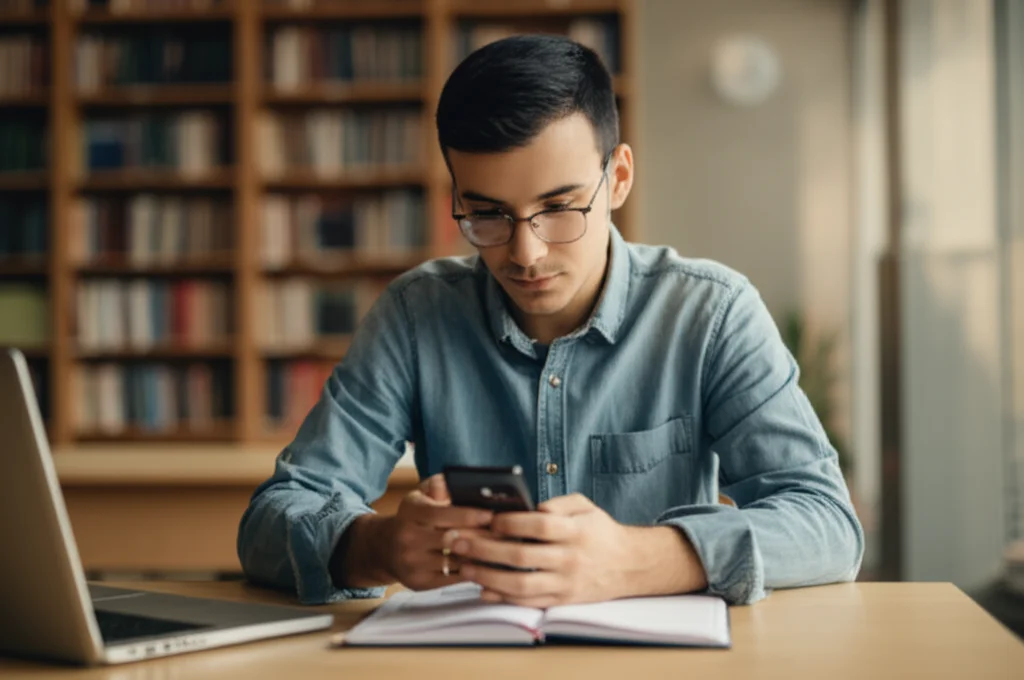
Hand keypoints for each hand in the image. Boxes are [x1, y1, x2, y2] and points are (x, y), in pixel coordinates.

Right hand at [381, 474, 493, 590]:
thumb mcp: (419, 496)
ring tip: (501, 550)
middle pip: (450, 539)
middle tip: (505, 534)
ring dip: (481, 556)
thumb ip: (437, 486)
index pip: (441, 514)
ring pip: (454, 561)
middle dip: (481, 536)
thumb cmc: (412, 518)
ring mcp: (413, 563)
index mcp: (410, 513)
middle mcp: (408, 539)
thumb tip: (455, 481)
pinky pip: (452, 579)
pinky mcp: (419, 583)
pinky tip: (487, 565)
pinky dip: (472, 572)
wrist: (383, 549)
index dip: (468, 515)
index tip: (491, 515)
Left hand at [450, 493, 706, 607]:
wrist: (629, 565)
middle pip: (522, 556)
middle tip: (460, 542)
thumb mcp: (585, 506)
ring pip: (520, 585)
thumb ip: (557, 503)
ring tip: (465, 567)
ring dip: (488, 576)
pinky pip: (527, 602)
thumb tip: (528, 507)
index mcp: (576, 530)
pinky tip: (482, 588)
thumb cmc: (599, 531)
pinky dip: (502, 597)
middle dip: (486, 549)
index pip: (539, 525)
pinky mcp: (562, 600)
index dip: (511, 523)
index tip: (488, 519)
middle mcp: (570, 558)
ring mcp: (565, 582)